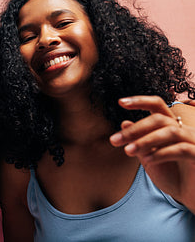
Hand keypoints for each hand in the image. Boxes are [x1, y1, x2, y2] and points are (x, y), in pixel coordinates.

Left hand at [109, 95, 194, 210]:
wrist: (190, 198)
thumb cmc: (173, 178)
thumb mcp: (150, 158)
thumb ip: (139, 142)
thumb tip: (124, 123)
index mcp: (172, 127)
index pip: (158, 106)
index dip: (140, 101)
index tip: (120, 102)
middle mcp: (185, 131)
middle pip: (159, 119)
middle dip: (135, 129)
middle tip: (114, 140)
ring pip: (170, 131)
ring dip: (145, 140)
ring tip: (127, 151)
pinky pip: (182, 149)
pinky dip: (162, 153)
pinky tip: (147, 160)